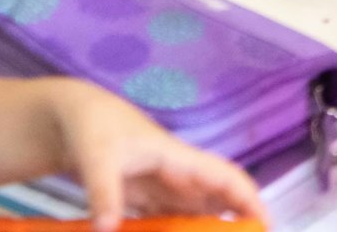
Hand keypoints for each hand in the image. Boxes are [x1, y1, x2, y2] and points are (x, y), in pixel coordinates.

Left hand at [46, 81, 266, 231]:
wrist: (70, 117)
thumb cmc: (93, 127)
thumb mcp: (97, 158)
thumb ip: (104, 194)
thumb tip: (107, 230)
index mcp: (178, 159)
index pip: (226, 178)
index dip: (250, 200)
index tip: (266, 225)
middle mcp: (177, 175)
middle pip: (218, 202)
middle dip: (237, 222)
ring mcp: (160, 188)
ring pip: (196, 214)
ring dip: (209, 230)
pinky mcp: (142, 198)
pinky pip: (168, 221)